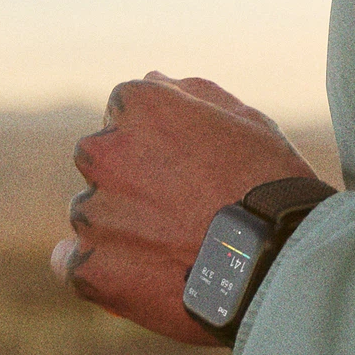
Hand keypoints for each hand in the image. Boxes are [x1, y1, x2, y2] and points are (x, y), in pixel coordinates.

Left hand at [62, 73, 318, 341]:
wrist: (278, 265)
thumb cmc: (270, 186)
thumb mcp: (246, 120)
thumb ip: (191, 93)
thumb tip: (153, 78)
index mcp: (136, 106)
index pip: (124, 114)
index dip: (159, 141)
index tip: (189, 166)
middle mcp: (102, 152)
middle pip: (102, 161)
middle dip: (131, 180)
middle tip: (183, 209)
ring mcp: (93, 212)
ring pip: (94, 214)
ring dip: (122, 226)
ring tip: (176, 249)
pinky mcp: (90, 267)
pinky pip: (76, 263)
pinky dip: (102, 268)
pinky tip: (143, 276)